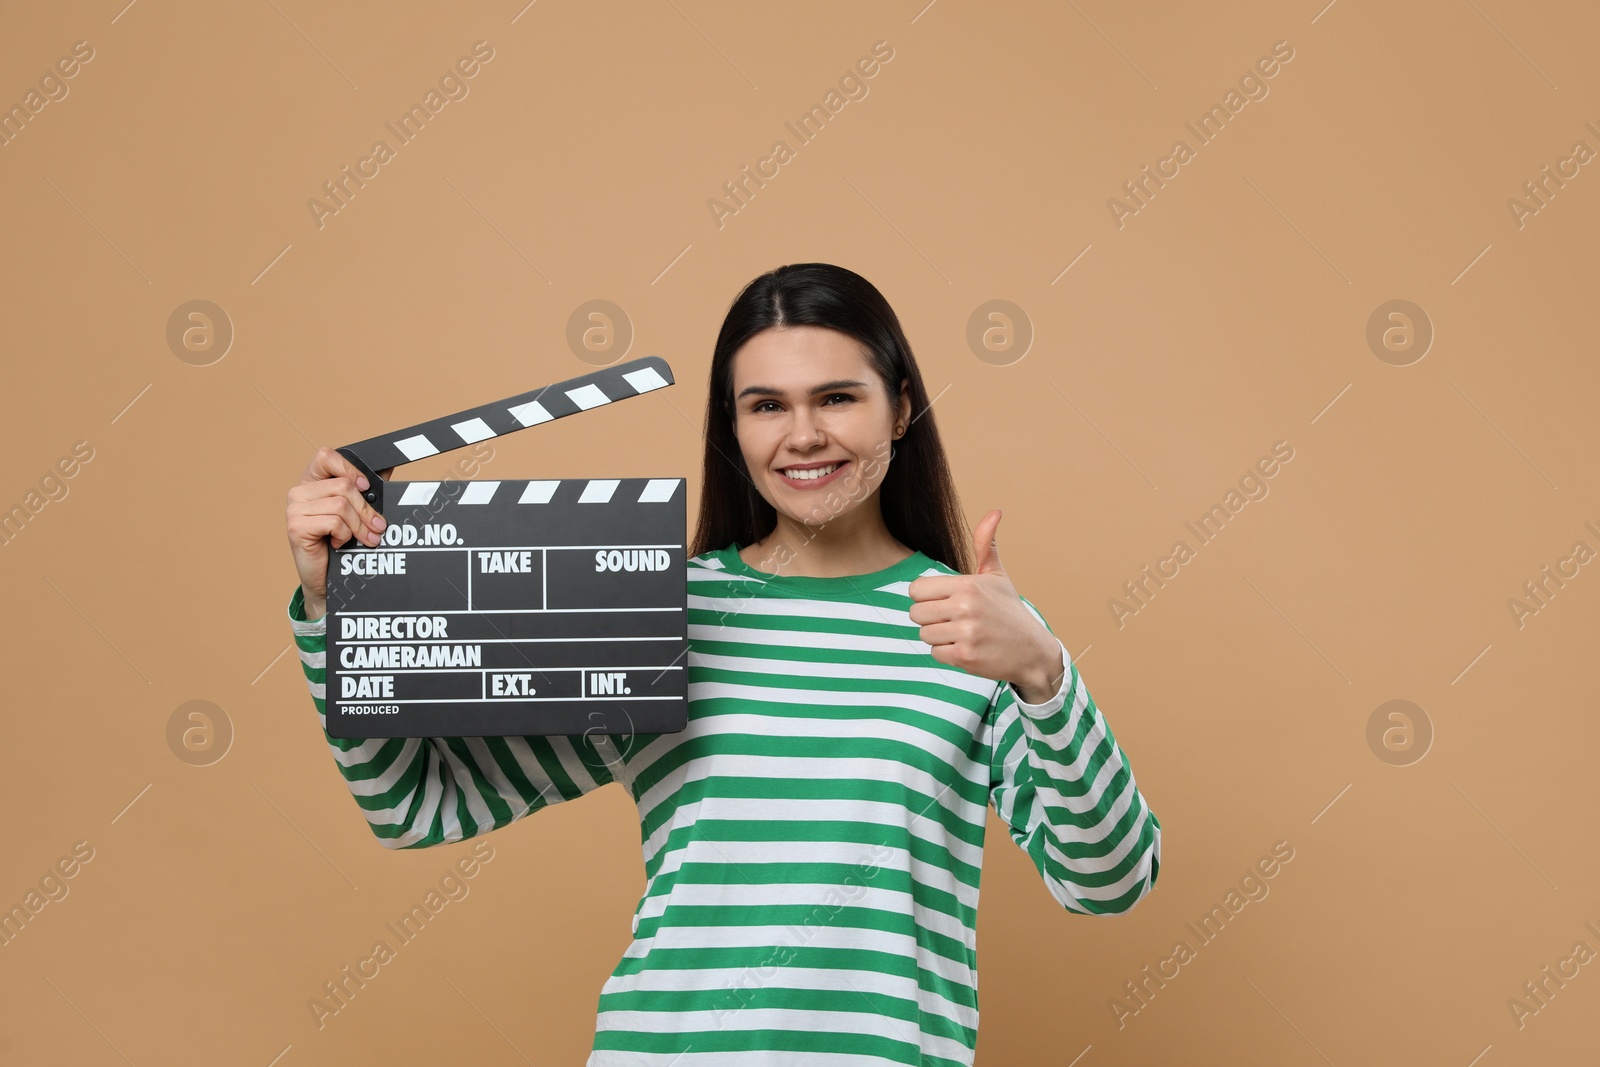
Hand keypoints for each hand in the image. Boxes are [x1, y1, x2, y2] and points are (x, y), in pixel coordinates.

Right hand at [286, 447, 388, 619]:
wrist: (326, 579)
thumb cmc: (340, 544)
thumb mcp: (355, 513)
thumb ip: (366, 491)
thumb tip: (387, 468)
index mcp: (311, 482)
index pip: (325, 456)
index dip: (349, 468)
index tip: (366, 487)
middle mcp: (299, 492)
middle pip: (343, 486)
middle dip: (366, 509)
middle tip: (378, 527)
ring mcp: (294, 509)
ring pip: (340, 505)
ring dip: (359, 526)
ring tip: (363, 539)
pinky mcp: (295, 527)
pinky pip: (333, 521)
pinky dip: (344, 535)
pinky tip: (339, 543)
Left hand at [907, 509, 1062, 701]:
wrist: (1032, 650)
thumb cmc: (1009, 611)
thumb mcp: (997, 576)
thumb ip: (985, 545)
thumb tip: (995, 512)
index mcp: (968, 585)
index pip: (916, 589)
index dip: (925, 596)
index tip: (943, 600)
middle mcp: (965, 607)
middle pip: (916, 613)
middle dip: (930, 617)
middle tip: (953, 619)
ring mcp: (966, 633)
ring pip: (924, 634)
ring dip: (939, 636)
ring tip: (961, 633)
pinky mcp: (966, 656)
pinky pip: (935, 653)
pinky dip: (947, 653)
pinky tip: (966, 647)